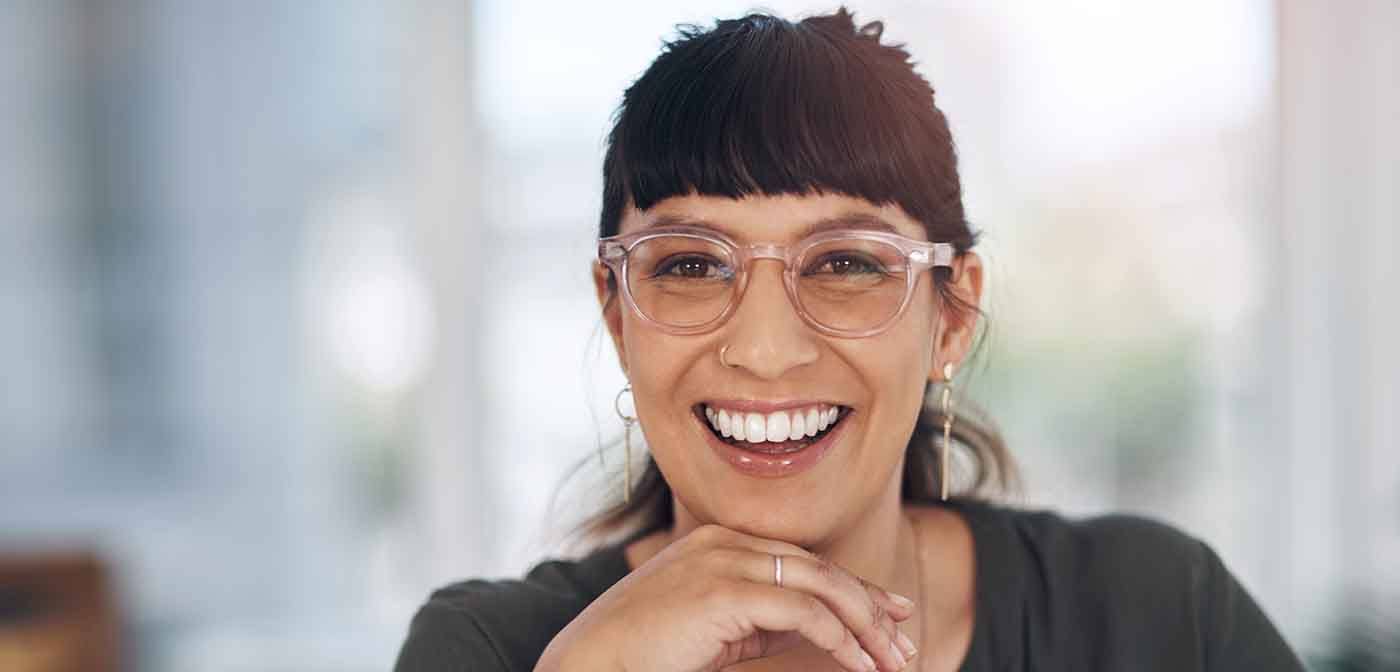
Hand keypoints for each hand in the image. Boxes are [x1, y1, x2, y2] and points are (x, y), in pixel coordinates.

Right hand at [535, 524, 918, 671]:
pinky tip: (860, 663)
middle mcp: (726, 541)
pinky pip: (804, 613)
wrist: (590, 662)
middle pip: (819, 568)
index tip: (890, 613)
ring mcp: (725, 560)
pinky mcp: (726, 590)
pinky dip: (841, 638)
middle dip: (870, 605)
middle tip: (904, 640)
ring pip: (821, 586)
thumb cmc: (644, 652)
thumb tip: (815, 629)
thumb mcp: (715, 628)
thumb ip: (758, 619)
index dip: (853, 587)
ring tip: (894, 659)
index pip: (804, 561)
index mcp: (720, 541)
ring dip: (865, 625)